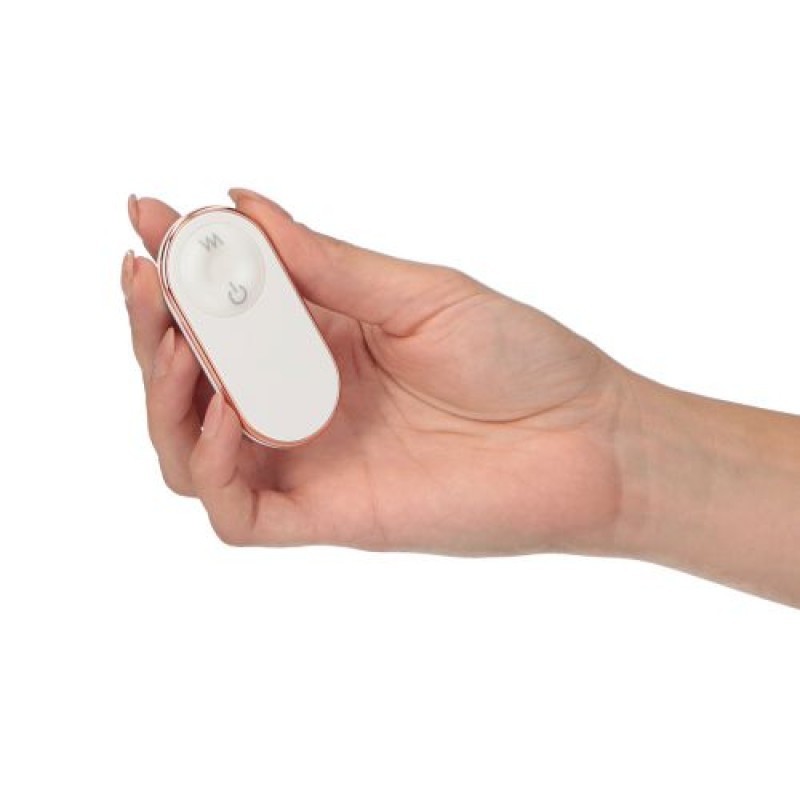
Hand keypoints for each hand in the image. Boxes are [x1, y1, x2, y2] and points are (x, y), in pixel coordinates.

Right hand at [123, 188, 636, 554]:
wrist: (588, 439)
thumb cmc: (520, 359)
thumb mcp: (418, 294)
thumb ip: (329, 263)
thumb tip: (245, 205)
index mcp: (324, 338)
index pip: (225, 304)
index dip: (179, 263)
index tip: (147, 217)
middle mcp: (304, 399)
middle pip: (191, 375)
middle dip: (155, 324)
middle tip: (148, 275)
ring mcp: (310, 460)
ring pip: (190, 446)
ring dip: (166, 396)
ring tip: (180, 346)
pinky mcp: (327, 516)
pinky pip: (236, 509)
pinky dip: (210, 464)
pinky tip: (230, 411)